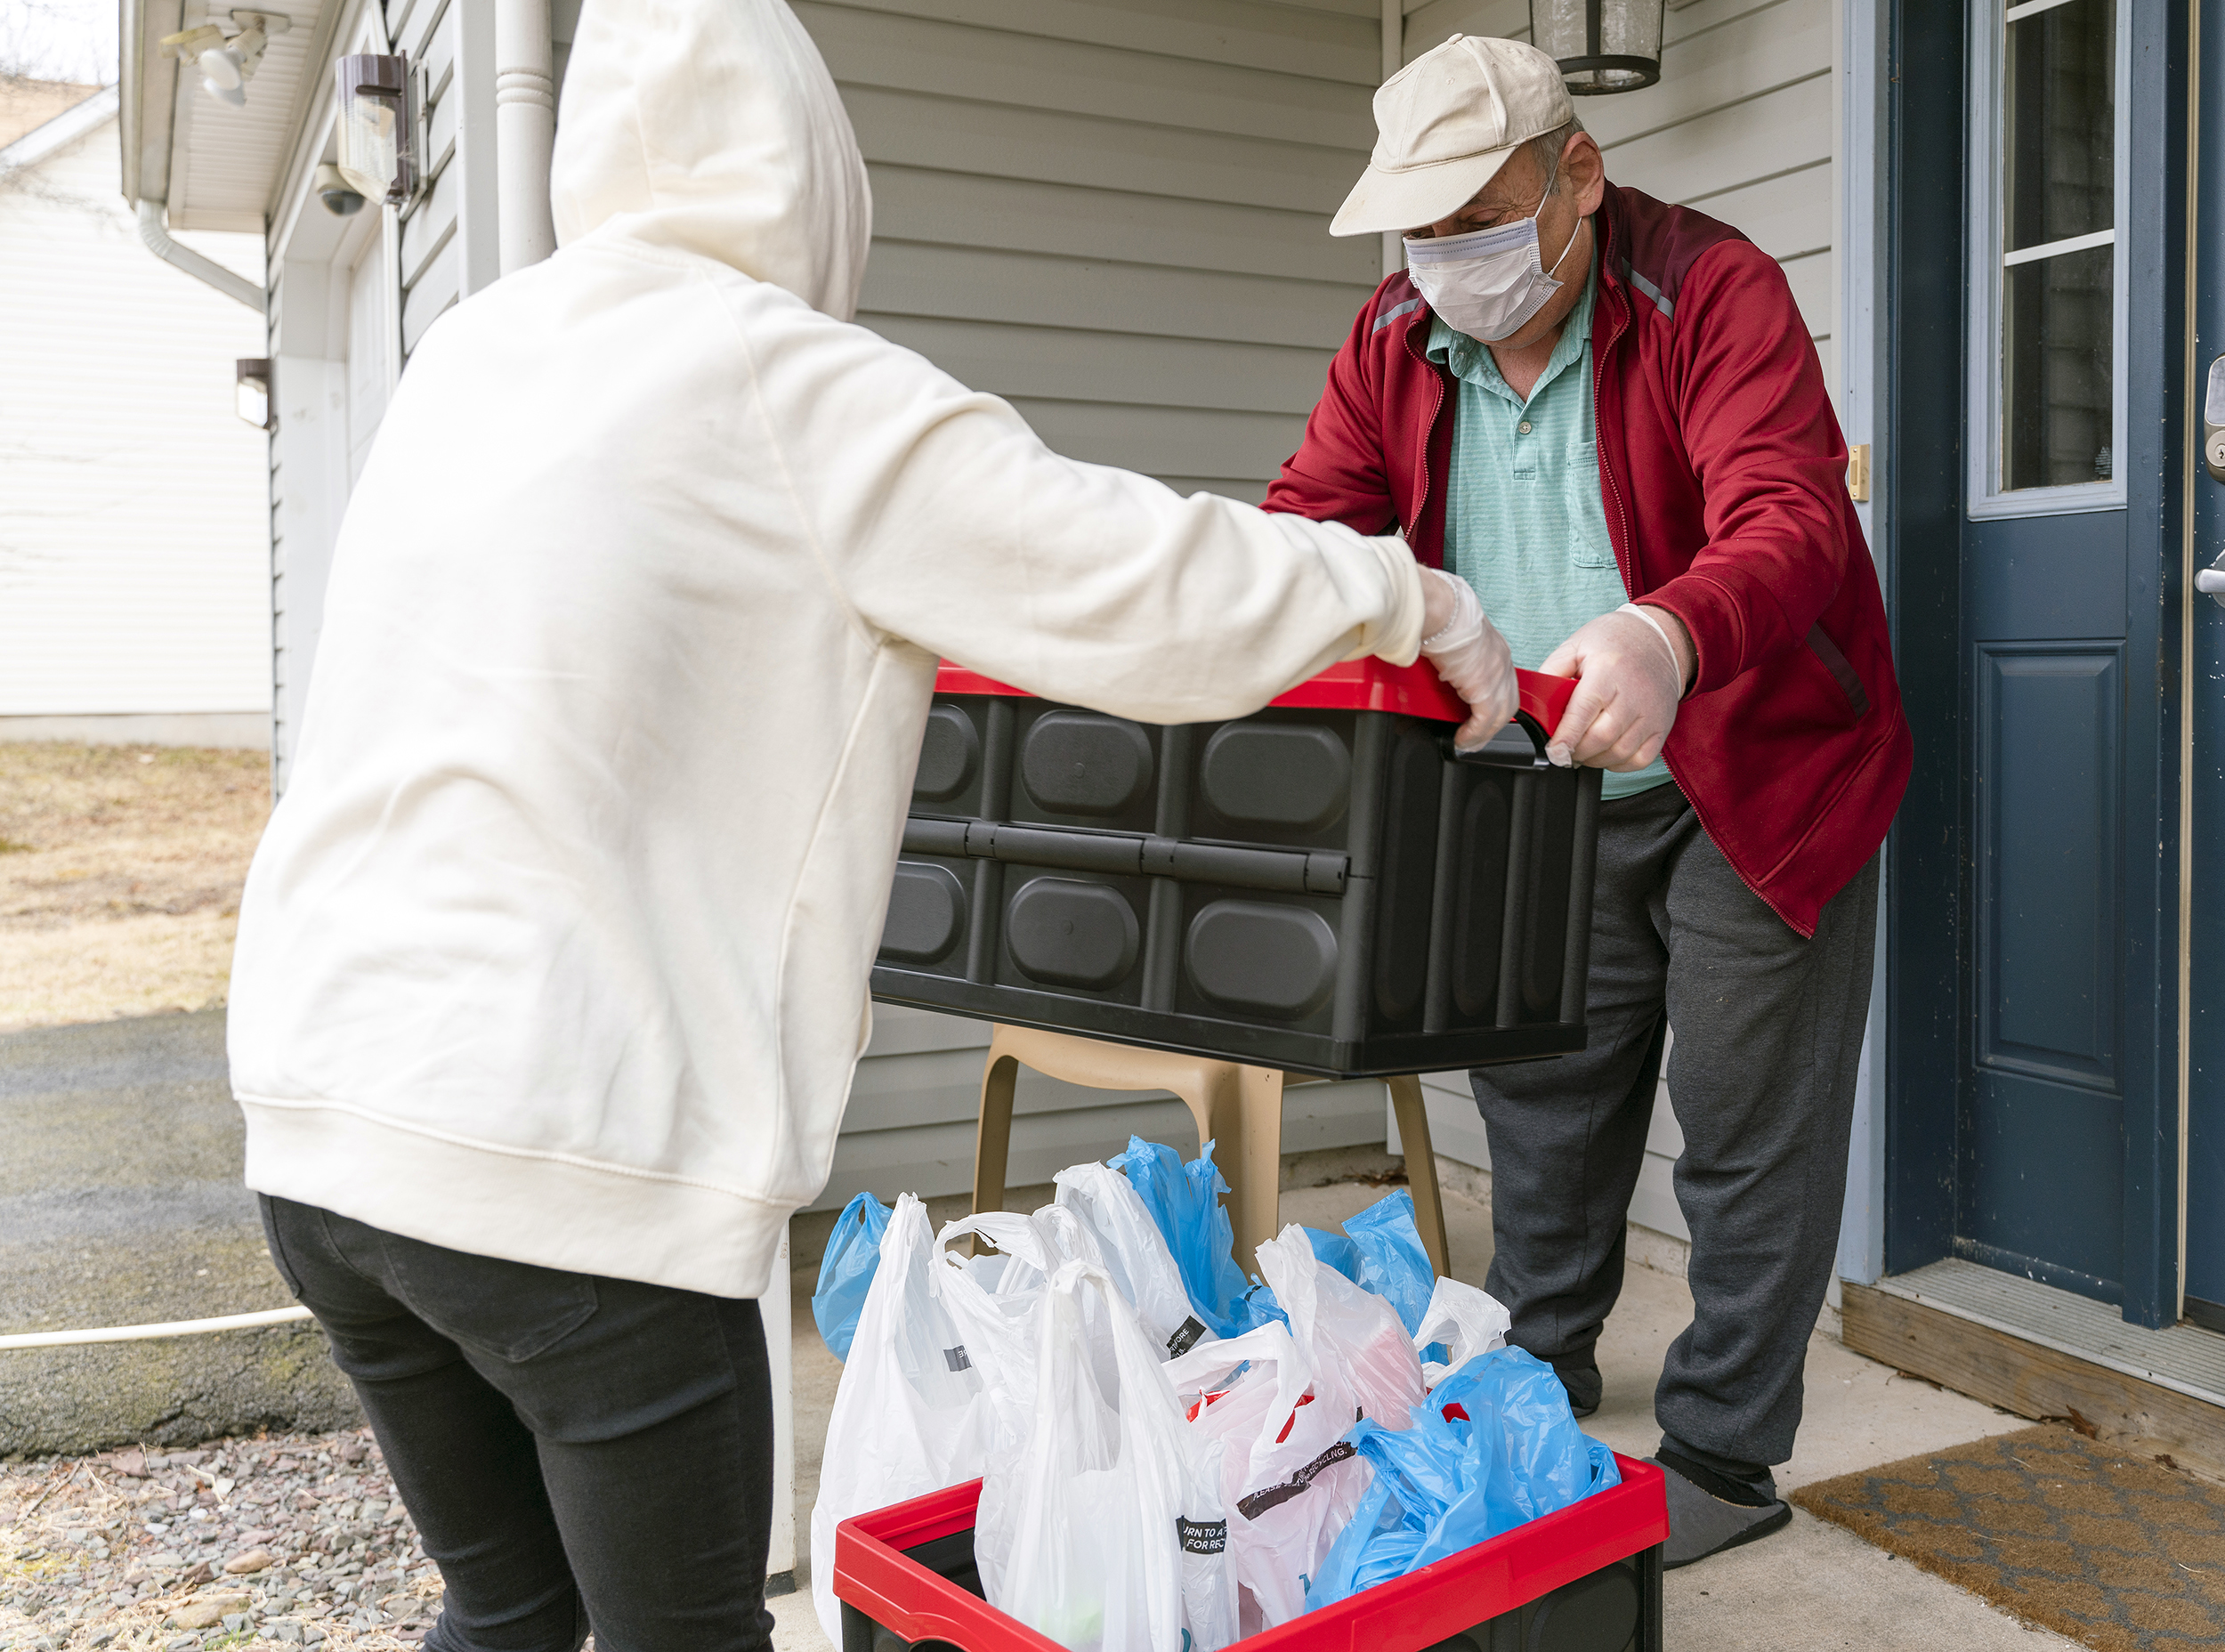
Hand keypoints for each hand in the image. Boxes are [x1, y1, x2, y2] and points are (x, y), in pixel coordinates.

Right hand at [1418, 569, 1516, 751]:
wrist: (1438, 609)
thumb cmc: (1437, 616)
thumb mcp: (1450, 639)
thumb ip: (1450, 656)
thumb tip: (1435, 664)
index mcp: (1494, 648)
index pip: (1503, 683)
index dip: (1494, 703)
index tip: (1482, 716)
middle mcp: (1501, 661)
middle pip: (1508, 702)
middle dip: (1494, 724)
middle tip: (1478, 737)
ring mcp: (1496, 674)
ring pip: (1501, 715)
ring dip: (1484, 733)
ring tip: (1468, 742)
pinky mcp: (1485, 687)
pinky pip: (1484, 721)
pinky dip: (1473, 734)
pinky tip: (1462, 740)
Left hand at [1537, 605, 1688, 770]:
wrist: (1658, 638)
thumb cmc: (1614, 642)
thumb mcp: (1576, 646)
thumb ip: (1551, 674)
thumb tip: (1535, 705)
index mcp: (1608, 669)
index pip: (1583, 712)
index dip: (1566, 737)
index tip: (1554, 751)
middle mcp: (1634, 693)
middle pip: (1602, 737)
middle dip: (1577, 751)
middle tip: (1564, 749)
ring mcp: (1652, 712)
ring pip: (1620, 752)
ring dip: (1595, 759)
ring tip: (1583, 749)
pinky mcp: (1663, 725)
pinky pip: (1640, 759)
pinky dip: (1619, 764)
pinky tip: (1606, 751)